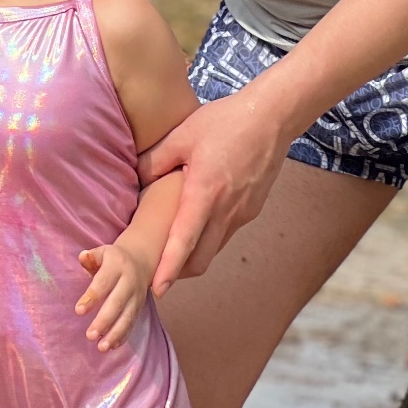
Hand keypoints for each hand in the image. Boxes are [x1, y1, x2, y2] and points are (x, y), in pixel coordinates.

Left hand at [76, 240, 151, 351]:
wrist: (140, 261)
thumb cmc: (112, 259)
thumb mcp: (102, 252)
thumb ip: (91, 257)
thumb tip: (82, 257)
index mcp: (117, 266)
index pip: (103, 283)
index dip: (91, 297)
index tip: (78, 311)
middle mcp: (129, 282)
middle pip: (116, 303)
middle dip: (104, 321)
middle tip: (90, 335)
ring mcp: (137, 297)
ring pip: (127, 317)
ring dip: (115, 334)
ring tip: (101, 347)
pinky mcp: (140, 308)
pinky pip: (132, 323)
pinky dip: (123, 336)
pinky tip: (112, 346)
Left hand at [138, 92, 291, 289]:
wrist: (271, 119)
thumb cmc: (223, 122)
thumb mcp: (181, 135)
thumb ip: (155, 160)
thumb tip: (136, 178)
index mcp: (205, 193)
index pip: (184, 240)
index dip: (169, 267)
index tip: (157, 288)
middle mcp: (227, 211)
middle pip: (202, 257)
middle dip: (179, 272)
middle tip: (155, 274)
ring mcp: (242, 213)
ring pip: (215, 248)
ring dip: (194, 256)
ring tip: (171, 253)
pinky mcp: (251, 210)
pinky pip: (226, 233)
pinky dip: (209, 238)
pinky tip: (197, 224)